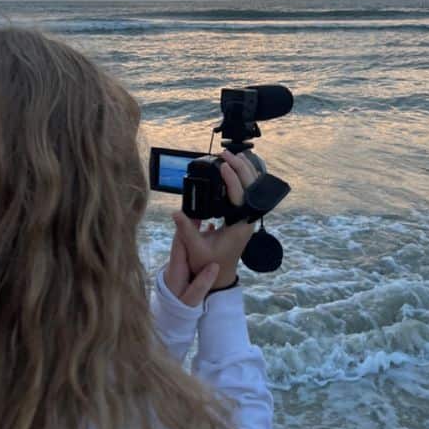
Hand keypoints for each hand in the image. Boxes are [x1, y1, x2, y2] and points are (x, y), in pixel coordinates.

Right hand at [164, 149, 258, 303]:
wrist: (221, 275)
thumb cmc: (209, 264)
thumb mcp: (196, 249)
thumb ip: (187, 231)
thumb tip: (175, 213)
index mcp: (240, 226)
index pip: (240, 197)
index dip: (232, 180)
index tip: (222, 166)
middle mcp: (248, 219)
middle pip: (251, 187)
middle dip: (240, 168)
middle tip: (225, 154)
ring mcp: (247, 216)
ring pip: (252, 187)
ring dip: (243, 170)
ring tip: (231, 155)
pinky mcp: (242, 215)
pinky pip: (247, 192)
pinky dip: (243, 178)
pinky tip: (235, 167)